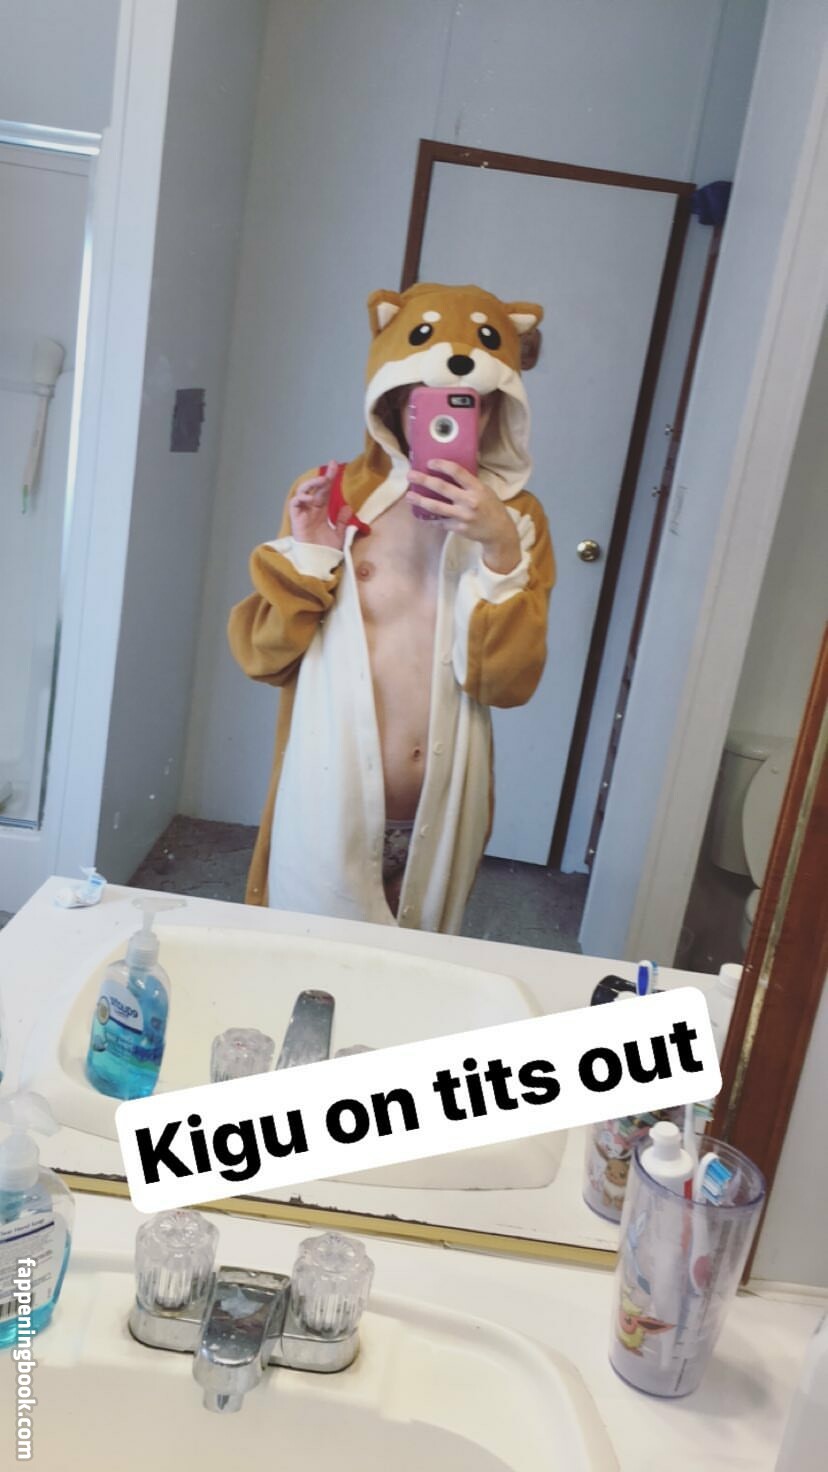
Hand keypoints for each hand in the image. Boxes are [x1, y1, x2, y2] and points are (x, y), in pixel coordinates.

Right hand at [289, 460, 349, 549]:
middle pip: (316, 488)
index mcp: (321, 511)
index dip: (330, 478)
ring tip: (323, 481)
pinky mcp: (296, 519)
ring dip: (312, 484)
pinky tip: (311, 499)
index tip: (336, 466)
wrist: (318, 563)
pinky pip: (295, 503)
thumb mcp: (339, 535)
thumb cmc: (326, 551)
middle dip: (324, 477)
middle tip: (332, 467)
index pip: (325, 491)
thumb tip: (348, 507)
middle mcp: (311, 509)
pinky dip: (301, 498)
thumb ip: (342, 522)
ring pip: (303, 492)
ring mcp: (303, 513)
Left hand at [406, 460, 521, 572]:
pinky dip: (429, 518)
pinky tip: (419, 514)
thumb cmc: (491, 507)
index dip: (442, 465)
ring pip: (436, 507)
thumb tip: (449, 471)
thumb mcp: (485, 490)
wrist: (498, 531)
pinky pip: (440, 522)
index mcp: (477, 488)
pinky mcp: (458, 528)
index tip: (430, 463)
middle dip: (424, 480)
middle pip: (442, 488)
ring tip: (409, 496)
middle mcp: (469, 501)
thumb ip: (469, 483)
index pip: (457, 472)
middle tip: (410, 475)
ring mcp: (462, 516)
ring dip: (420, 501)